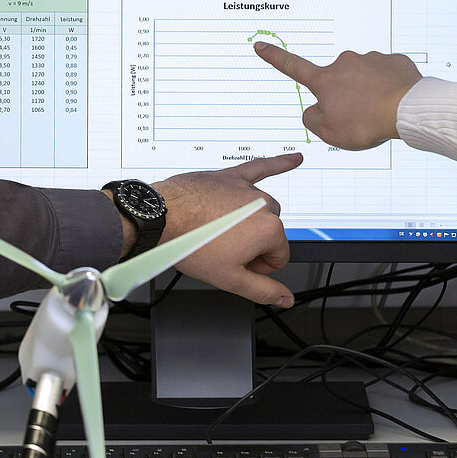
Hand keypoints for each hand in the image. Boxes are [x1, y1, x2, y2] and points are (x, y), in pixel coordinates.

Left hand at [152, 154, 300, 306]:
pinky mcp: (230, 177)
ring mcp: (246, 189)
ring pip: (261, 209)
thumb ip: (262, 291)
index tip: (238, 266)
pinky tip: (294, 159)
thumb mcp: (229, 278)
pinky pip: (258, 167)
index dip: (258, 267)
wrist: (162, 217)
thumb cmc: (191, 243)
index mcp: (269, 230)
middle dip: (253, 245)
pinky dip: (279, 163)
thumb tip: (284, 298)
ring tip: (223, 232)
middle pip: (270, 233)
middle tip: (224, 252)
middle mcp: (262, 204)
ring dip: (251, 221)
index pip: (279, 257)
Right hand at [253, 41, 421, 150]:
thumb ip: (312, 120)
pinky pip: (386, 75)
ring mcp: (371, 60)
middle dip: (343, 95)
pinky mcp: (394, 62)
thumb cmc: (366, 122)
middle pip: (337, 81)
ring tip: (380, 111)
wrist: (409, 110)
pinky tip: (395, 101)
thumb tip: (315, 109)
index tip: (260, 45)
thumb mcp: (329, 133)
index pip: (292, 67)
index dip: (274, 57)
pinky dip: (388, 87)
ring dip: (368, 92)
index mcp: (325, 80)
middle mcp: (345, 63)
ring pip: (363, 78)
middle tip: (357, 116)